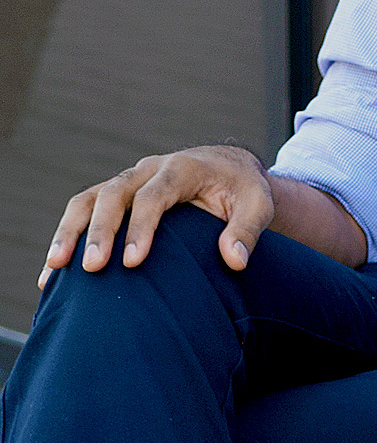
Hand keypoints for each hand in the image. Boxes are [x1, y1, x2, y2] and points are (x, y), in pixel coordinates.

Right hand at [42, 145, 274, 287]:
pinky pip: (84, 210)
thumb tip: (234, 260)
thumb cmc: (244, 189)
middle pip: (114, 193)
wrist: (230, 168)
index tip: (132, 261)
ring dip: (69, 231)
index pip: (155, 194)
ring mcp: (130, 180)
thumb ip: (248, 229)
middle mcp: (151, 169)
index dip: (141, 226)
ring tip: (54, 269)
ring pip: (89, 199)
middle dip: (99, 230)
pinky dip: (65, 238)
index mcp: (184, 168)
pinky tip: (51, 274)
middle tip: (92, 267)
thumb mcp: (258, 204)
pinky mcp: (117, 195)